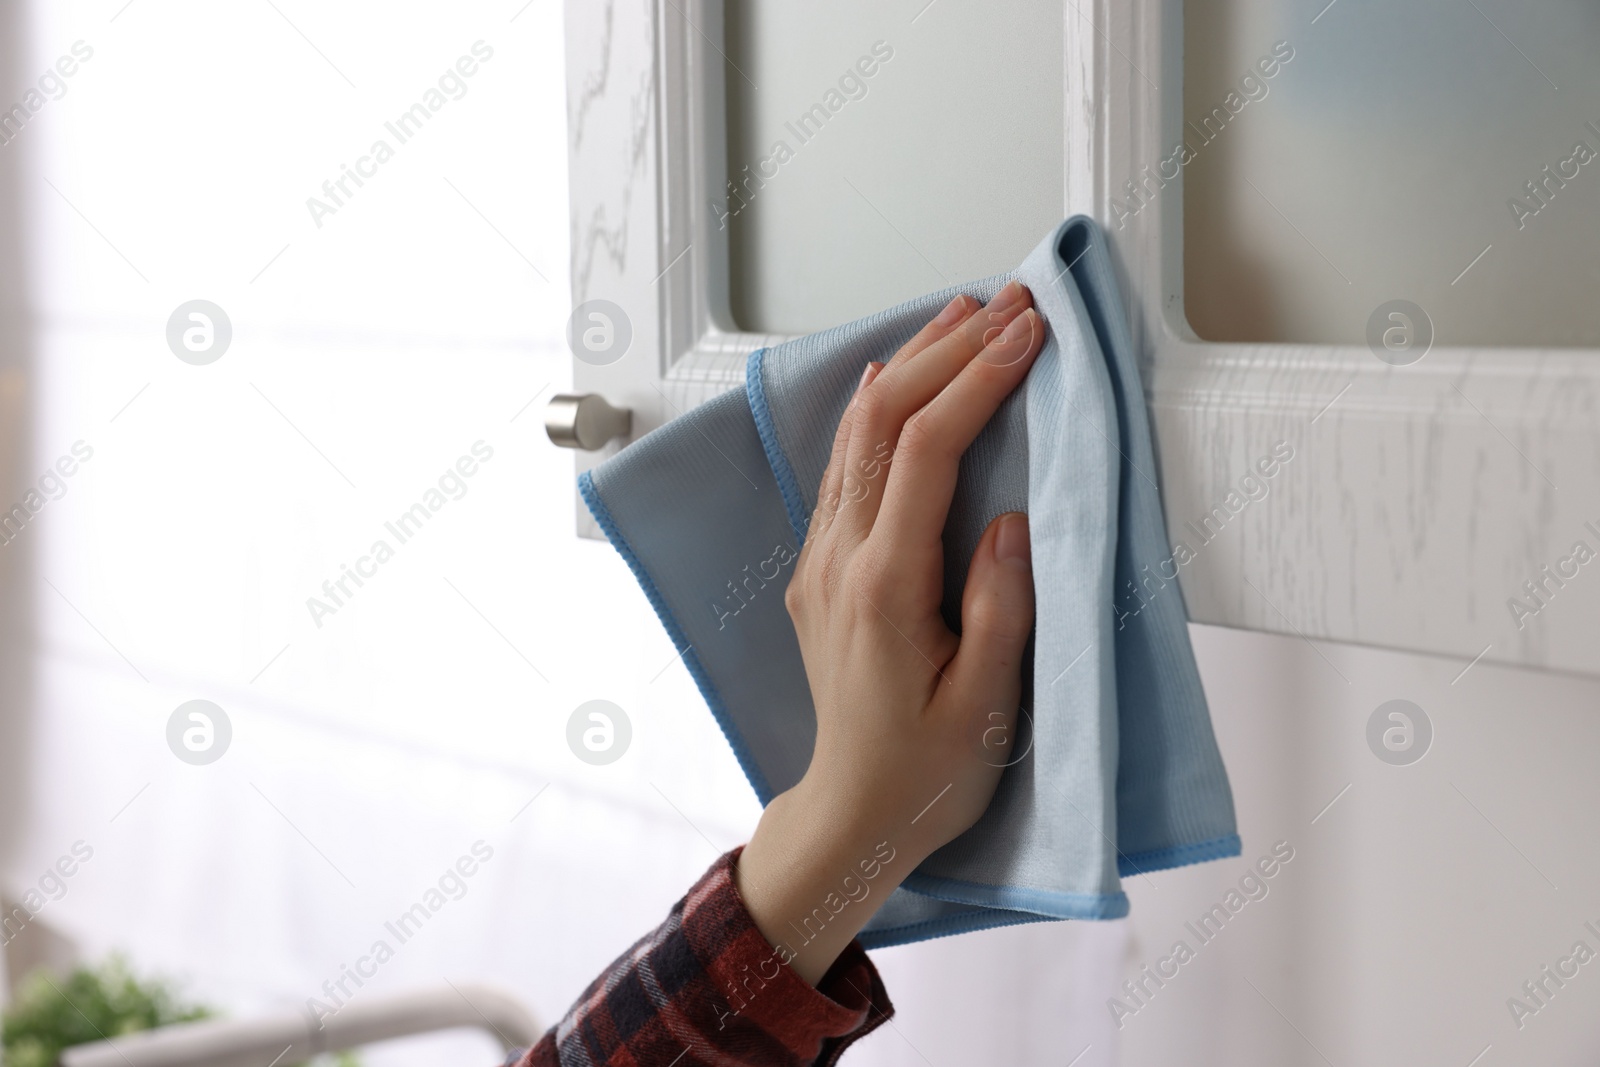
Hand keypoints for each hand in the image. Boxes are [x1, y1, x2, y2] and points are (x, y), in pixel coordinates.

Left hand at [735, 280, 1044, 983]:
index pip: (924, 454)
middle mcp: (837, 561)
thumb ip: (1001, 608)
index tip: (1027, 333)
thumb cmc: (928, 772)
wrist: (853, 812)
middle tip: (1008, 300)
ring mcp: (819, 561)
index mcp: (881, 589)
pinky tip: (899, 377)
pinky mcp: (820, 568)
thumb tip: (1011, 516)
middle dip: (946, 351)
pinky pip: (843, 467)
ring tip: (964, 313)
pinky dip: (878, 410)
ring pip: (855, 436)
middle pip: (881, 423)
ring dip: (910, 367)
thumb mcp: (985, 706)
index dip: (976, 383)